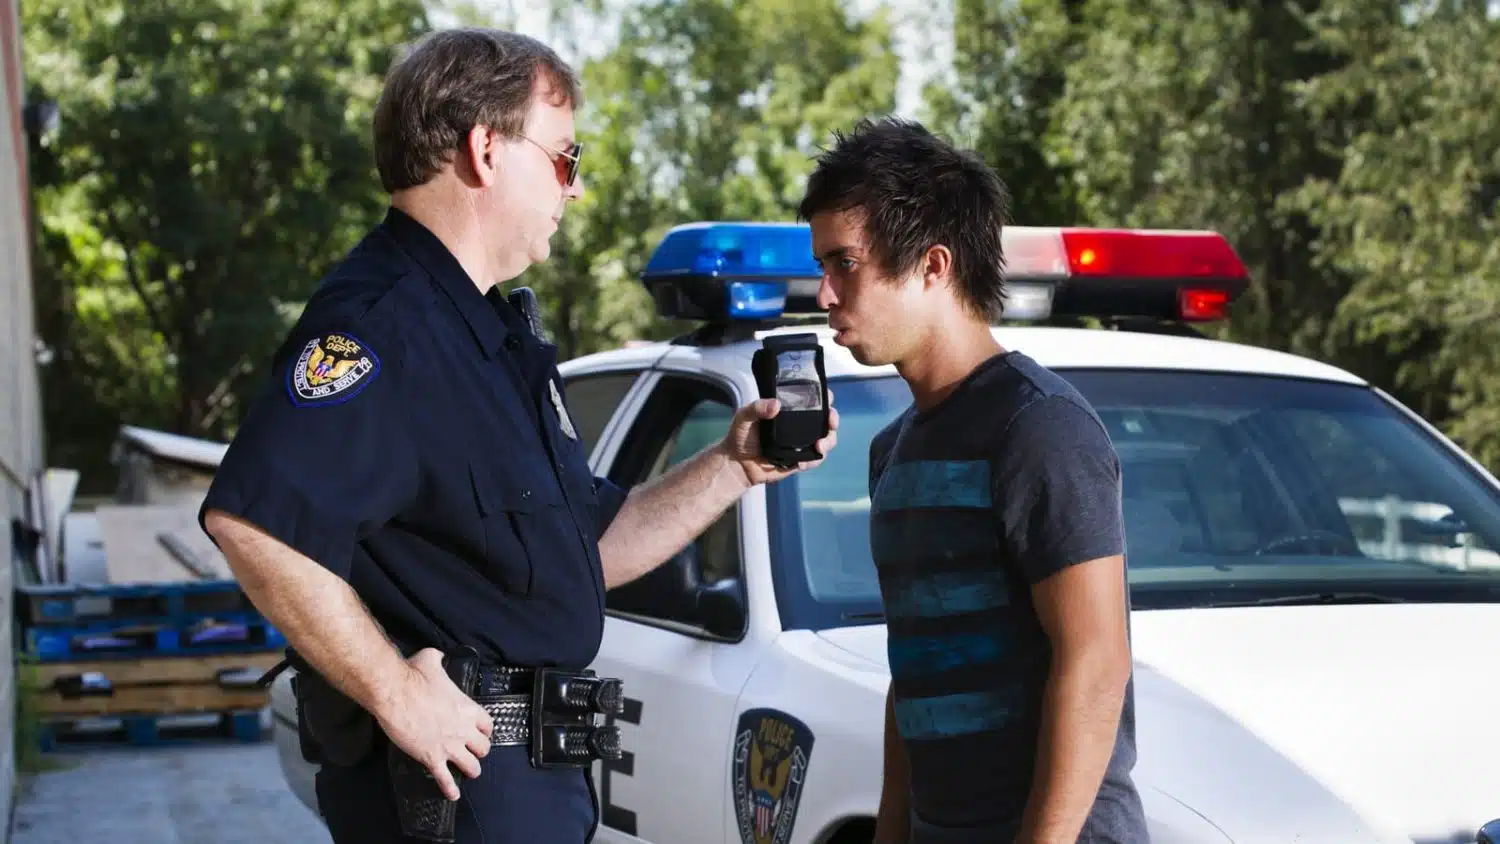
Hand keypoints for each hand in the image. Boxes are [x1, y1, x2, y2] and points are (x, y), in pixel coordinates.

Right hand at [372, 648, 493, 800]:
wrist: (395, 693)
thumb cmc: (414, 675)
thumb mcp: (431, 659)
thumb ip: (439, 660)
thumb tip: (436, 655)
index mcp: (468, 708)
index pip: (488, 725)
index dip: (486, 730)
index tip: (481, 732)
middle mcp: (464, 729)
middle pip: (483, 748)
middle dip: (480, 751)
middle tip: (473, 752)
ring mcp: (449, 745)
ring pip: (471, 766)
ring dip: (471, 769)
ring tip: (469, 771)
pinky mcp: (432, 757)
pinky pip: (445, 778)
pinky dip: (450, 788)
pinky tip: (453, 795)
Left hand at [721, 389, 838, 485]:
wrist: (737, 465)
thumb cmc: (740, 436)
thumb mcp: (744, 417)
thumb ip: (757, 408)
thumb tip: (776, 405)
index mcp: (789, 410)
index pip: (812, 399)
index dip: (824, 397)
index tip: (827, 399)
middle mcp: (800, 424)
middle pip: (826, 419)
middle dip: (833, 419)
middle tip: (830, 423)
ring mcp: (802, 442)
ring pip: (826, 439)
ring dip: (828, 441)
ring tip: (819, 447)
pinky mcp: (801, 459)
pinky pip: (816, 460)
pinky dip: (815, 461)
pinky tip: (802, 463)